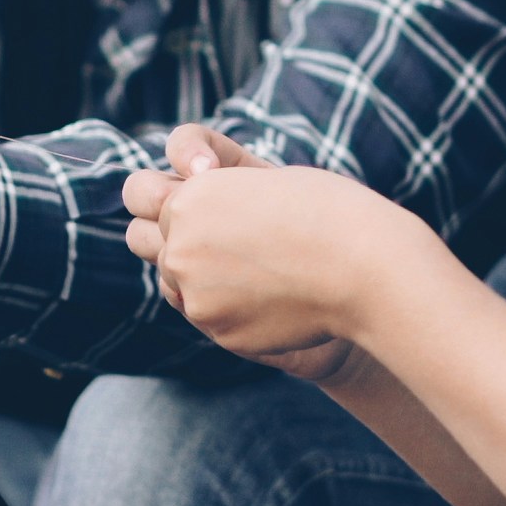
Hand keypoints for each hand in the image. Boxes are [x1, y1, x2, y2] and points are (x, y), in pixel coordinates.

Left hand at [125, 125, 431, 365]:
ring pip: (168, 278)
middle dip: (163, 230)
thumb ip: (212, 185)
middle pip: (138, 234)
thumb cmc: (328, 212)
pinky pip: (201, 312)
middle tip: (209, 231)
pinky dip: (225, 305)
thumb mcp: (265, 177)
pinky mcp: (214, 328)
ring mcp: (194, 290)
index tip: (208, 190)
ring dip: (193, 270)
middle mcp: (180, 242)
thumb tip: (178, 191)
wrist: (368, 270)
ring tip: (248, 262)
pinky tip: (267, 294)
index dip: (172, 190)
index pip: (141, 191)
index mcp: (191, 194)